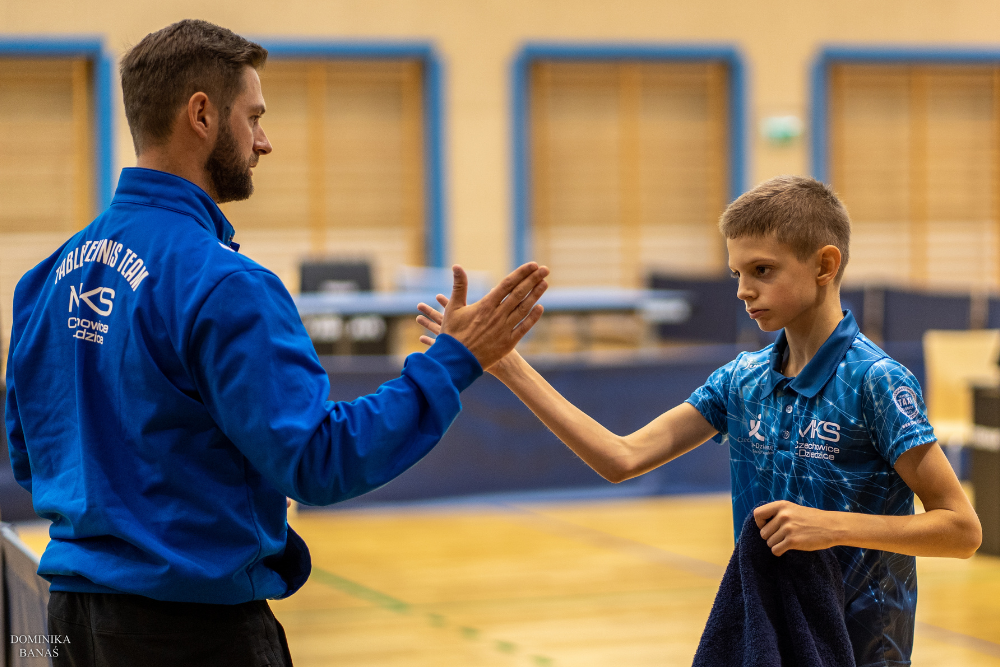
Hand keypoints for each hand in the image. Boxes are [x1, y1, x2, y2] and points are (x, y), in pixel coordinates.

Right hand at [416, 263, 546, 369]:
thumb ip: (459, 286)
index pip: (507, 284)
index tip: (533, 265)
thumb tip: (457, 266)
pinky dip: (533, 318)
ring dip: (536, 295)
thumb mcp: (453, 307)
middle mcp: (497, 315)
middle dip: (533, 280)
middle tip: (545, 269)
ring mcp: (504, 329)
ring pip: (524, 308)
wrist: (455, 361)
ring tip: (545, 283)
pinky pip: (524, 328)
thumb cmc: (452, 333)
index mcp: (485, 305)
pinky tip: (540, 308)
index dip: (521, 273)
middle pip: (519, 294)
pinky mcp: (508, 343)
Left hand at [417, 295, 523, 377]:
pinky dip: (430, 341)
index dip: (445, 302)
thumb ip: (494, 305)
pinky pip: (438, 347)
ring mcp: (454, 344)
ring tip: (418, 318)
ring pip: (437, 332)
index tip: (437, 296)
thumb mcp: (501, 323)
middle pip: (441, 320)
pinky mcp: (454, 355)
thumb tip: (493, 288)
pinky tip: (421, 338)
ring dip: (428, 325)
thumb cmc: (503, 342)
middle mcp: (459, 332)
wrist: (502, 363)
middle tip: (419, 305)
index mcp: (468, 324)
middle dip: (430, 312)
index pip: (454, 310)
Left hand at [753, 501, 838, 555]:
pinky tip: (788, 548)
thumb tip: (760, 523)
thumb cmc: (811, 519)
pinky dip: (780, 551)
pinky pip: (775, 550)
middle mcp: (783, 515)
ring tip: (789, 540)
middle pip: (763, 533)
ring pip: (769, 543)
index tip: (768, 527)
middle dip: (771, 537)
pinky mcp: (793, 541)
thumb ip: (777, 513)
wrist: (832, 526)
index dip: (760, 523)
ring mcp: (788, 528)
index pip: (757, 514)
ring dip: (777, 544)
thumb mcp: (792, 509)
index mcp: (781, 505)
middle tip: (783, 536)